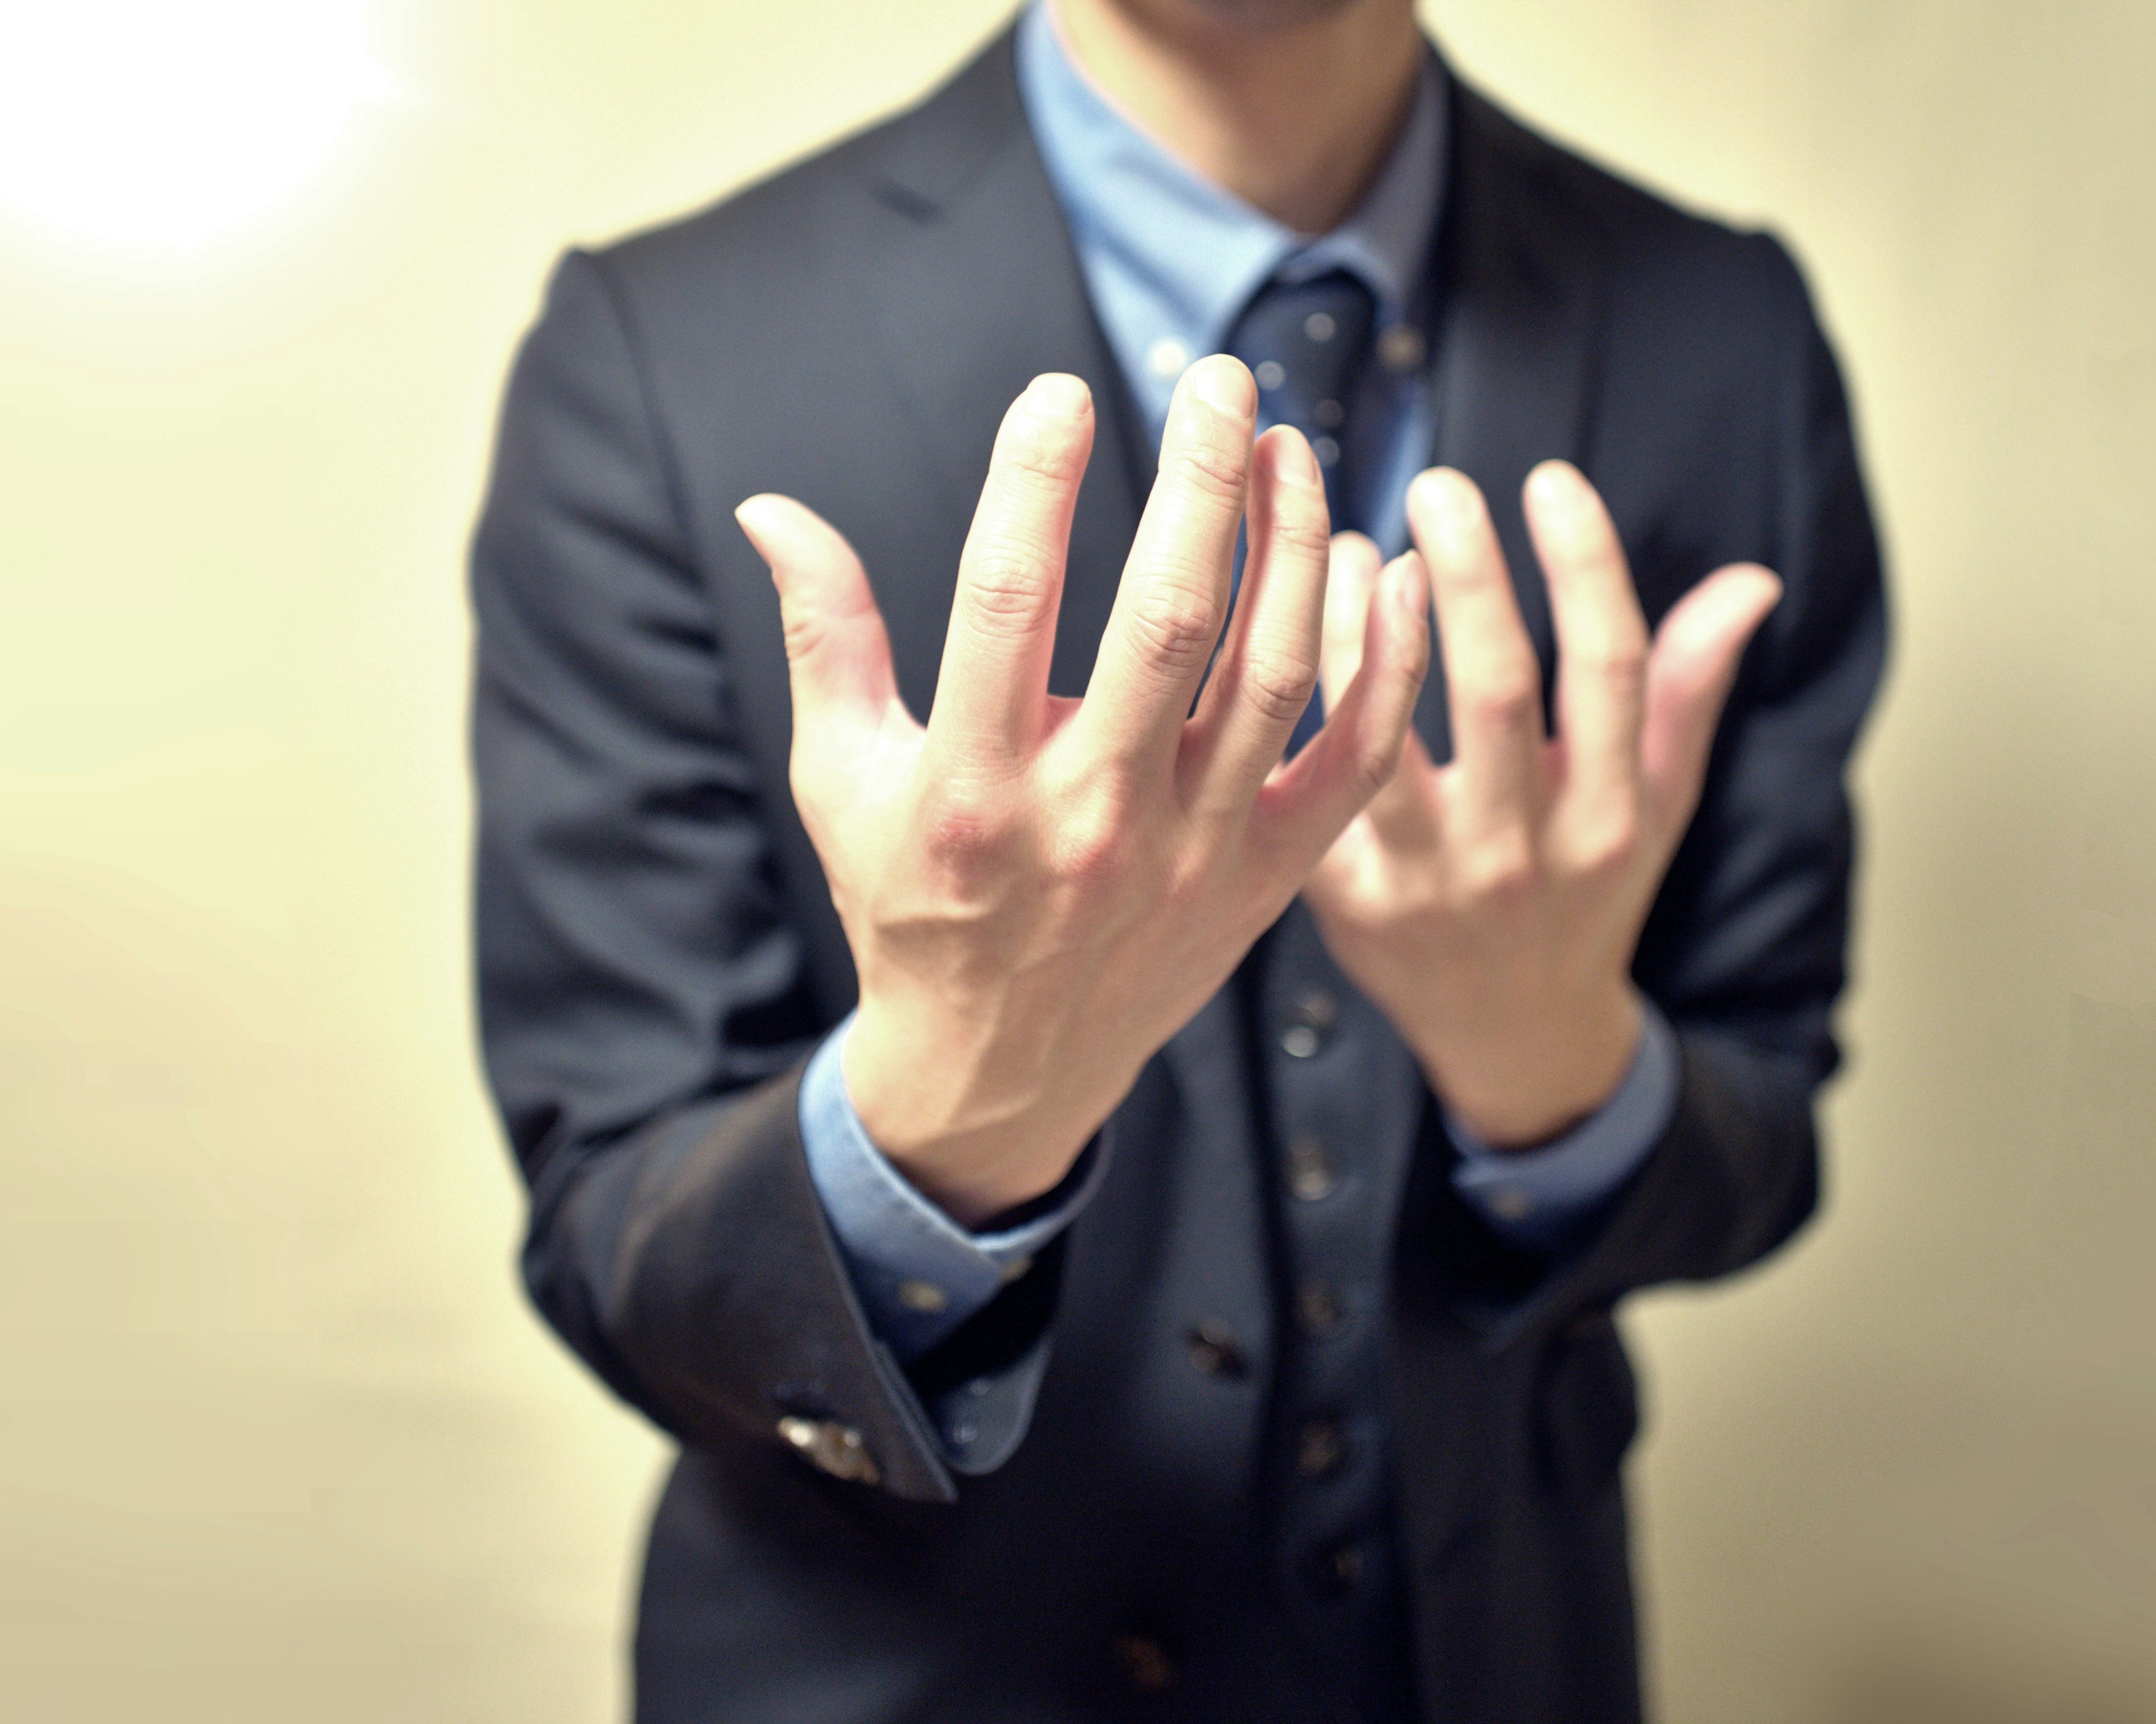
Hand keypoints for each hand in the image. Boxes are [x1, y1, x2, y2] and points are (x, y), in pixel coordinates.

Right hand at [737, 361, 1428, 1223]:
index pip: (1006, 603)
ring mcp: (1196, 854)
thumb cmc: (913, 904)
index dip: (1035, 484)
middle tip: (1222, 380)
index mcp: (973, 792)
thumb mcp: (838, 781)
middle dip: (1203, 482)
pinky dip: (1387, 662)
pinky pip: (1354, 757)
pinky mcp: (1268, 879)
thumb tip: (769, 505)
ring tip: (1290, 448)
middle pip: (1169, 621)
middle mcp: (1093, 821)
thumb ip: (823, 637)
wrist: (1002, 1071)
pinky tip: (1387, 566)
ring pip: (1274, 671)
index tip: (1061, 392)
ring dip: (1295, 545)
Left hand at [1304, 461, 1779, 1149]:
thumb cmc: (1586, 889)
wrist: (1510, 1034)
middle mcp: (1523, 851)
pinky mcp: (1344, 901)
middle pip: (1494, 691)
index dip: (1584, 567)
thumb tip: (1751, 581)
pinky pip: (1314, 780)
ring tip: (1341, 542)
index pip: (1609, 670)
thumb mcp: (1655, 802)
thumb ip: (1688, 689)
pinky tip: (1291, 619)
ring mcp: (1428, 881)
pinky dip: (1303, 696)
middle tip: (1439, 486)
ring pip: (1381, 734)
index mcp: (1609, 816)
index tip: (1552, 481)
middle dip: (1468, 577)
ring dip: (1358, 626)